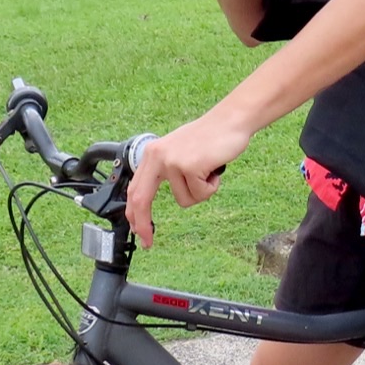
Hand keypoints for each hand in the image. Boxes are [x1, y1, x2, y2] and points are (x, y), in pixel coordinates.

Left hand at [125, 108, 255, 246]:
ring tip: (207, 172)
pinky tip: (214, 170)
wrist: (230, 122)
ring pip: (184, 200)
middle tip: (148, 243)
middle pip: (142, 199)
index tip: (137, 232)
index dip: (134, 214)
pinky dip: (212, 186)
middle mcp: (157, 156)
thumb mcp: (178, 152)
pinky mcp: (190, 166)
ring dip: (201, 192)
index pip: (135, 189)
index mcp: (152, 154)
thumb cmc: (210, 138)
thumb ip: (164, 171)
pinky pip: (201, 193)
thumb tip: (152, 200)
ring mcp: (173, 162)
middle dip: (144, 225)